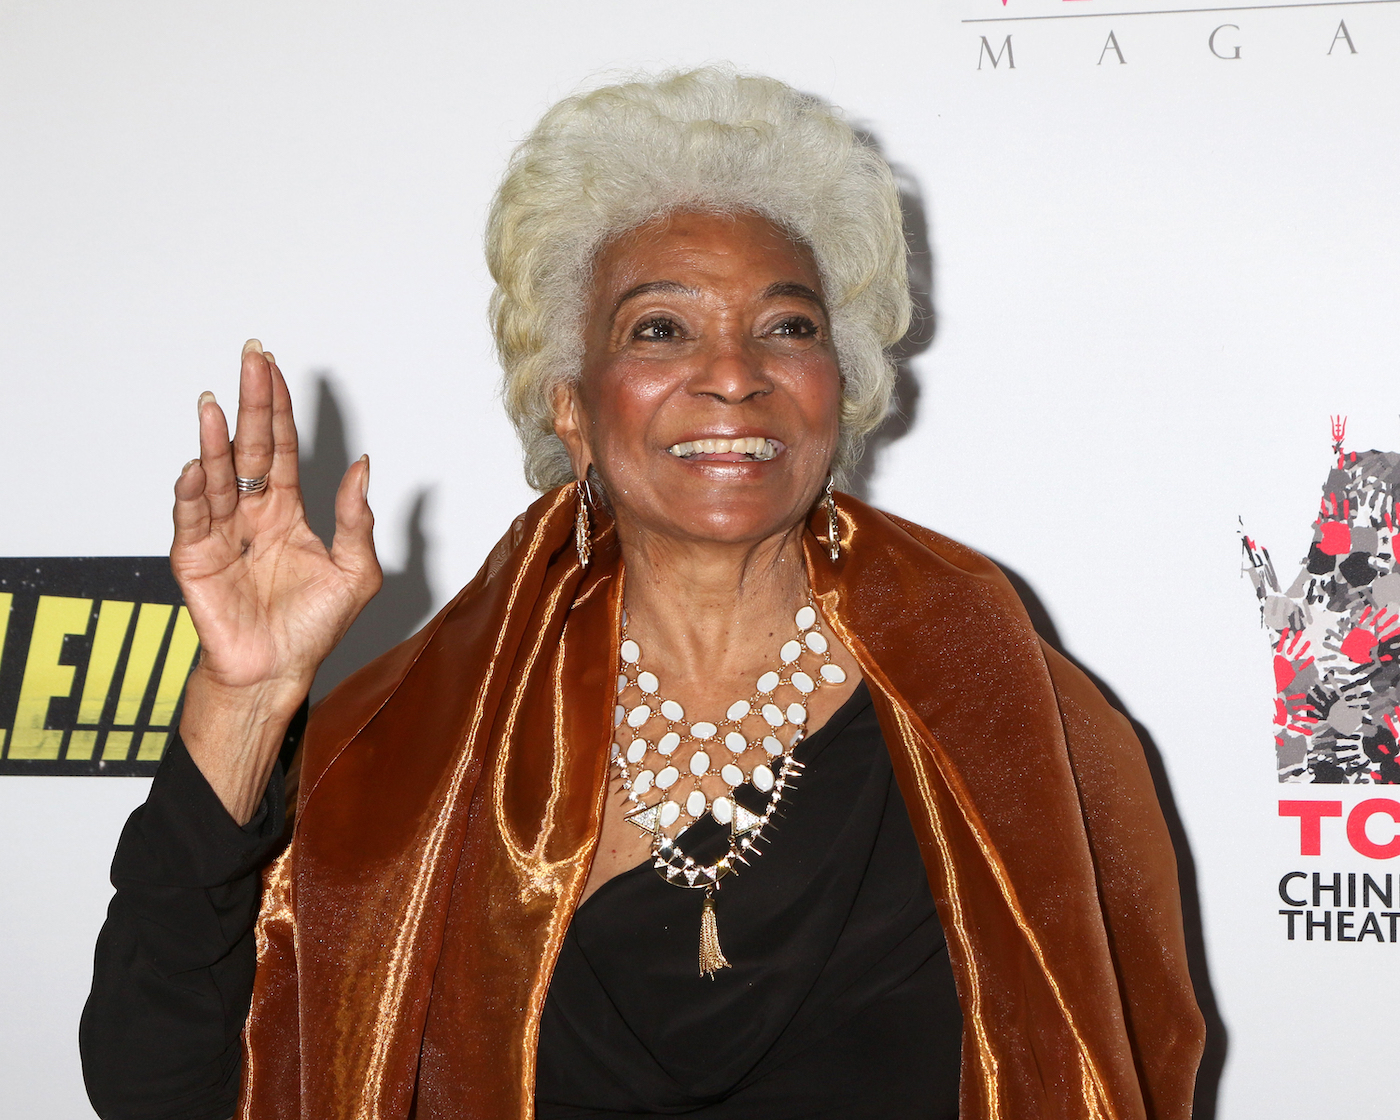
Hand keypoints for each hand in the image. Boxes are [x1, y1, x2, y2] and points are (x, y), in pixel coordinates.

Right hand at [173, 340, 381, 820]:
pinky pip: (193, 520)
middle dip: (250, 403)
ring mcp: (221, 532)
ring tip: (214, 406)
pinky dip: (193, 492)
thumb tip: (364, 465)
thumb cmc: (313, 627)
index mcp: (287, 511)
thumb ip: (358, 519)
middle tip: (249, 359)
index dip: (280, 408)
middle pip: (250, 446)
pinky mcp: (195, 559)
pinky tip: (198, 466)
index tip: (274, 368)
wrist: (278, 673)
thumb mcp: (356, 571)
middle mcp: (252, 513)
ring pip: (216, 476)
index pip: (283, 447)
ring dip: (214, 440)